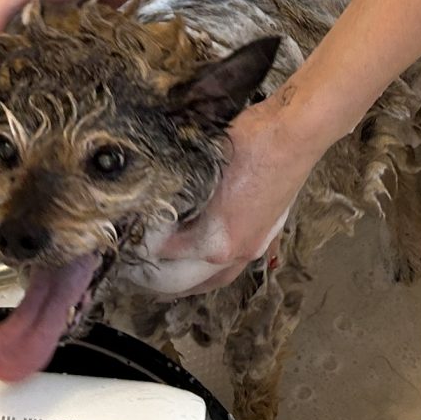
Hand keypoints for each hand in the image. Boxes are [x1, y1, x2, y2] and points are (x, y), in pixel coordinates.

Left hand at [145, 103, 319, 295]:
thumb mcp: (200, 165)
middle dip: (157, 280)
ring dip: (186, 285)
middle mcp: (235, 253)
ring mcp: (254, 248)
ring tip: (163, 283)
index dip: (142, 246)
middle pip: (186, 281)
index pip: (165, 254)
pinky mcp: (265, 238)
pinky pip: (234, 269)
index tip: (126, 237)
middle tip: (134, 272)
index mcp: (215, 240)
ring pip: (214, 281)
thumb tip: (150, 200)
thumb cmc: (248, 143)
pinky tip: (201, 265)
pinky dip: (211, 273)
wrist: (294, 134)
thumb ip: (176, 193)